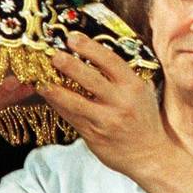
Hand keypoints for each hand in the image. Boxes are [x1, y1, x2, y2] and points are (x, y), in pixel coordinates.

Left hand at [40, 33, 168, 173]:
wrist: (149, 155)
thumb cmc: (144, 119)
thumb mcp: (143, 91)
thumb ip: (124, 74)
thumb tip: (97, 52)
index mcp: (133, 86)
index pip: (109, 61)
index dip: (89, 47)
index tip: (72, 38)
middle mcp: (120, 102)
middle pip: (90, 79)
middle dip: (69, 65)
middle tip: (54, 55)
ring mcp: (106, 121)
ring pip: (76, 103)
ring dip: (56, 91)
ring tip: (42, 81)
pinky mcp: (94, 136)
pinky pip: (72, 118)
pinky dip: (58, 106)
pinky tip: (48, 97)